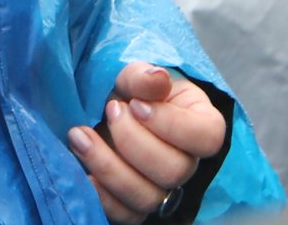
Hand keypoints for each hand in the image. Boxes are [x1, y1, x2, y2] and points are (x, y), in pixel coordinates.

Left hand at [68, 63, 228, 223]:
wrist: (104, 109)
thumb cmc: (129, 91)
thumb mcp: (134, 76)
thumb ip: (143, 77)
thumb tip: (157, 78)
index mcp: (200, 125)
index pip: (206, 137)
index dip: (171, 125)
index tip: (135, 105)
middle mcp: (186, 162)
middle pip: (174, 171)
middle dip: (133, 141)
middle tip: (109, 110)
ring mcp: (162, 188)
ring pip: (148, 197)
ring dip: (109, 167)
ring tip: (81, 136)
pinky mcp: (135, 205)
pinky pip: (126, 215)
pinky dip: (102, 197)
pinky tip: (82, 172)